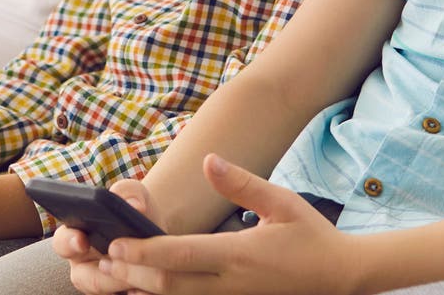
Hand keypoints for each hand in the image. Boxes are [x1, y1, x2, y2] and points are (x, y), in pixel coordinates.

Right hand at [58, 179, 156, 294]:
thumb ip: (129, 192)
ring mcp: (103, 285)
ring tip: (147, 273)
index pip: (62, 243)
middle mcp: (84, 266)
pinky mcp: (122, 294)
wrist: (157, 232)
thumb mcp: (133, 194)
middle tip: (124, 264)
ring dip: (126, 284)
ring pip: (108, 292)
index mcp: (76, 237)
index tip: (82, 239)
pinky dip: (142, 293)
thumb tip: (135, 206)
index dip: (69, 242)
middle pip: (86, 279)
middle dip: (106, 274)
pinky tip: (154, 285)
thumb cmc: (136, 210)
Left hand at [93, 155, 361, 294]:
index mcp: (239, 254)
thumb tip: (209, 161)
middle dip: (132, 273)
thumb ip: (242, 183)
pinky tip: (144, 286)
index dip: (144, 251)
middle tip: (102, 259)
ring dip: (142, 287)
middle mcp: (231, 283)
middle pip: (169, 285)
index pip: (181, 255)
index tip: (115, 243)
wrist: (340, 277)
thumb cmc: (311, 236)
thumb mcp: (282, 201)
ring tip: (113, 273)